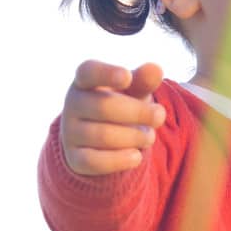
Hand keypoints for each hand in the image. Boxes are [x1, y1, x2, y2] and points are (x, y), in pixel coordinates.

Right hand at [60, 61, 165, 175]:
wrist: (100, 141)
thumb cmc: (120, 106)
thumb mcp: (133, 91)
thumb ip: (144, 81)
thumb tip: (156, 69)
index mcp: (84, 81)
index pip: (88, 72)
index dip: (106, 73)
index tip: (127, 76)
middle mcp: (73, 104)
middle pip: (104, 106)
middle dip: (138, 112)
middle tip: (160, 116)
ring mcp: (70, 132)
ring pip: (103, 136)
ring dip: (134, 137)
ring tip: (149, 137)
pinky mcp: (74, 158)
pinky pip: (95, 161)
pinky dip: (120, 160)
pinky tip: (136, 156)